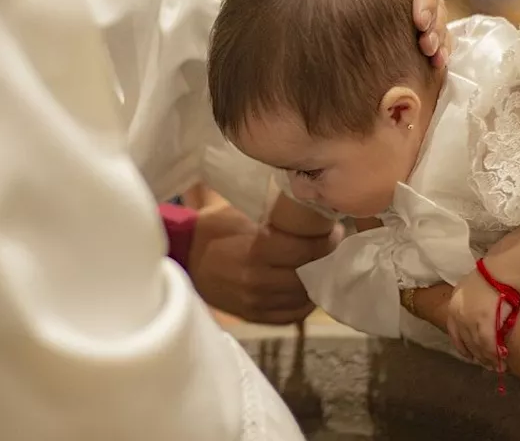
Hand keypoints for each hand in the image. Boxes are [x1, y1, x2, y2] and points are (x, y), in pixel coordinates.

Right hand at [186, 202, 342, 324]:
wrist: (185, 258)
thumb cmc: (214, 228)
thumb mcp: (241, 211)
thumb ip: (275, 213)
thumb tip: (311, 202)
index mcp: (255, 251)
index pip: (306, 249)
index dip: (325, 239)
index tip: (332, 228)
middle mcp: (258, 281)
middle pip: (309, 273)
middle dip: (325, 258)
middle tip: (333, 244)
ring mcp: (257, 303)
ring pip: (305, 296)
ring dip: (318, 279)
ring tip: (323, 262)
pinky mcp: (256, 317)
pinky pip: (294, 314)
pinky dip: (305, 300)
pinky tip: (307, 283)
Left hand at [317, 0, 453, 66]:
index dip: (427, 2)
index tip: (419, 22)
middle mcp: (404, 0)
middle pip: (436, 11)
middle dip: (437, 29)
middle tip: (426, 48)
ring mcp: (403, 23)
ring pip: (436, 31)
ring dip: (441, 45)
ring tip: (435, 62)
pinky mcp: (398, 45)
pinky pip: (424, 51)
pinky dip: (434, 58)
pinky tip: (432, 71)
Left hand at [446, 272, 502, 369]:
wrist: (500, 272)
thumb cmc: (489, 276)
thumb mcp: (470, 287)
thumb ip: (468, 301)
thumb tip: (474, 309)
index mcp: (454, 306)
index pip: (454, 332)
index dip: (462, 345)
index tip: (468, 355)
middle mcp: (459, 316)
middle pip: (467, 341)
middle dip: (477, 355)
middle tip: (486, 365)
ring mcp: (471, 321)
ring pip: (478, 346)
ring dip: (487, 359)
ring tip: (496, 367)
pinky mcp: (485, 324)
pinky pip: (490, 346)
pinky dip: (495, 356)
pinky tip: (501, 363)